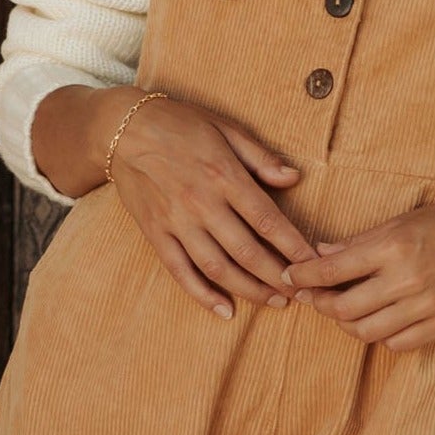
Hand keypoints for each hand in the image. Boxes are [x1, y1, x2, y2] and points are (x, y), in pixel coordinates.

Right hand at [31, 85, 311, 317]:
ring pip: (217, 267)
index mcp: (223, 175)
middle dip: (277, 277)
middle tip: (301, 292)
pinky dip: (203, 294)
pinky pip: (180, 271)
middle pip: (246, 251)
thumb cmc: (180, 124)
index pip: (266, 219)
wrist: (122, 130)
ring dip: (249, 290)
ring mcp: (176, 222)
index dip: (293, 246)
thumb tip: (295, 177)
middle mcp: (201, 203)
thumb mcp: (225, 127)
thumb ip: (260, 156)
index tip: (312, 263)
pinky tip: (225, 310)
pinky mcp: (156, 234)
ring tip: (275, 302)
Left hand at [284, 186, 434, 347]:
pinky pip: (396, 343)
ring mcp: (426, 306)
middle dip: (321, 304)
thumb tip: (320, 252)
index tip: (290, 276)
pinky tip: (378, 320)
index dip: (302, 276)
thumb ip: (361, 241)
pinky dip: (380, 335)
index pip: (331, 270)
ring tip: (344, 309)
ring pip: (366, 331)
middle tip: (314, 296)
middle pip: (343, 309)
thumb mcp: (405, 219)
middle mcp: (407, 280)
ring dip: (347, 323)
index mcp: (393, 246)